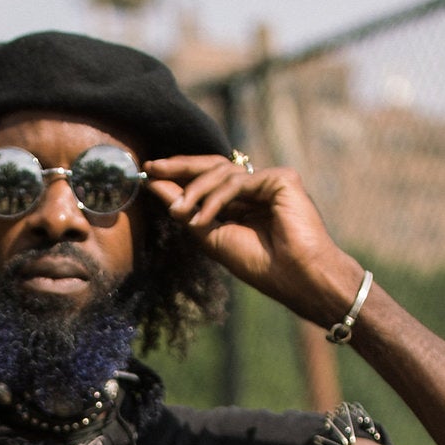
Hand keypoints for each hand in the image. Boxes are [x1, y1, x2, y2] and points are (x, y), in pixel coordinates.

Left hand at [143, 155, 363, 323]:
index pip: (208, 179)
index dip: (180, 174)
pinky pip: (239, 181)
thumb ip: (186, 210)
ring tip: (179, 212)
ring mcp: (270, 181)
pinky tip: (202, 217)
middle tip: (152, 167)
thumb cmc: (259, 263)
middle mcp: (257, 188)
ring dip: (195, 191)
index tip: (149, 173)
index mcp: (243, 201)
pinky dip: (216, 198)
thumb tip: (155, 184)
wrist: (295, 278)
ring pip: (223, 172)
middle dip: (180, 166)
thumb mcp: (211, 235)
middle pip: (214, 166)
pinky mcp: (282, 179)